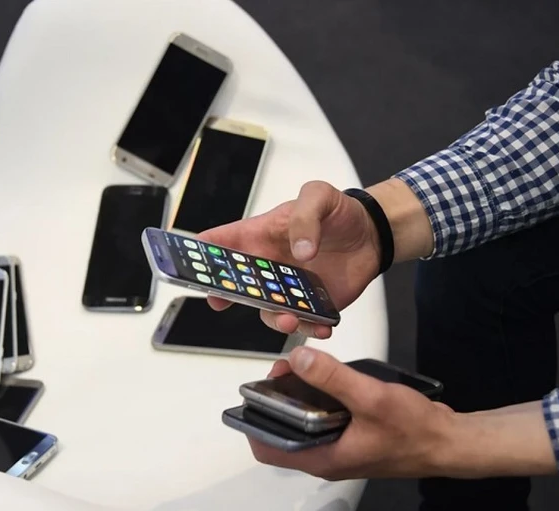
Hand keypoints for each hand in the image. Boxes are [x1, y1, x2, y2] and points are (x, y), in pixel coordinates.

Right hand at [197, 181, 380, 338]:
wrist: (371, 235)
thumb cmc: (339, 212)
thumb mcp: (319, 196)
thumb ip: (305, 217)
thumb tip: (299, 251)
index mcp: (259, 235)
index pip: (219, 243)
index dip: (198, 255)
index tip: (187, 266)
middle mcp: (267, 265)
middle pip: (235, 285)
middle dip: (224, 295)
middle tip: (222, 300)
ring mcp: (286, 288)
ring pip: (268, 312)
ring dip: (276, 319)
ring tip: (291, 318)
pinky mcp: (309, 305)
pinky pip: (302, 323)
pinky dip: (309, 329)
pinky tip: (322, 326)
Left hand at [250, 348, 456, 479]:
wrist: (451, 441)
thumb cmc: (415, 431)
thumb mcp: (370, 398)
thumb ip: (333, 378)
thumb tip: (299, 358)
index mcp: (323, 457)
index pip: (268, 448)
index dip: (254, 421)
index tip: (256, 391)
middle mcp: (327, 456)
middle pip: (284, 430)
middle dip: (277, 401)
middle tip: (282, 370)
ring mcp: (340, 446)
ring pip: (305, 422)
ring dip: (299, 396)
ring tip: (299, 367)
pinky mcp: (353, 436)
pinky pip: (325, 417)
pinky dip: (320, 398)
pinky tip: (326, 377)